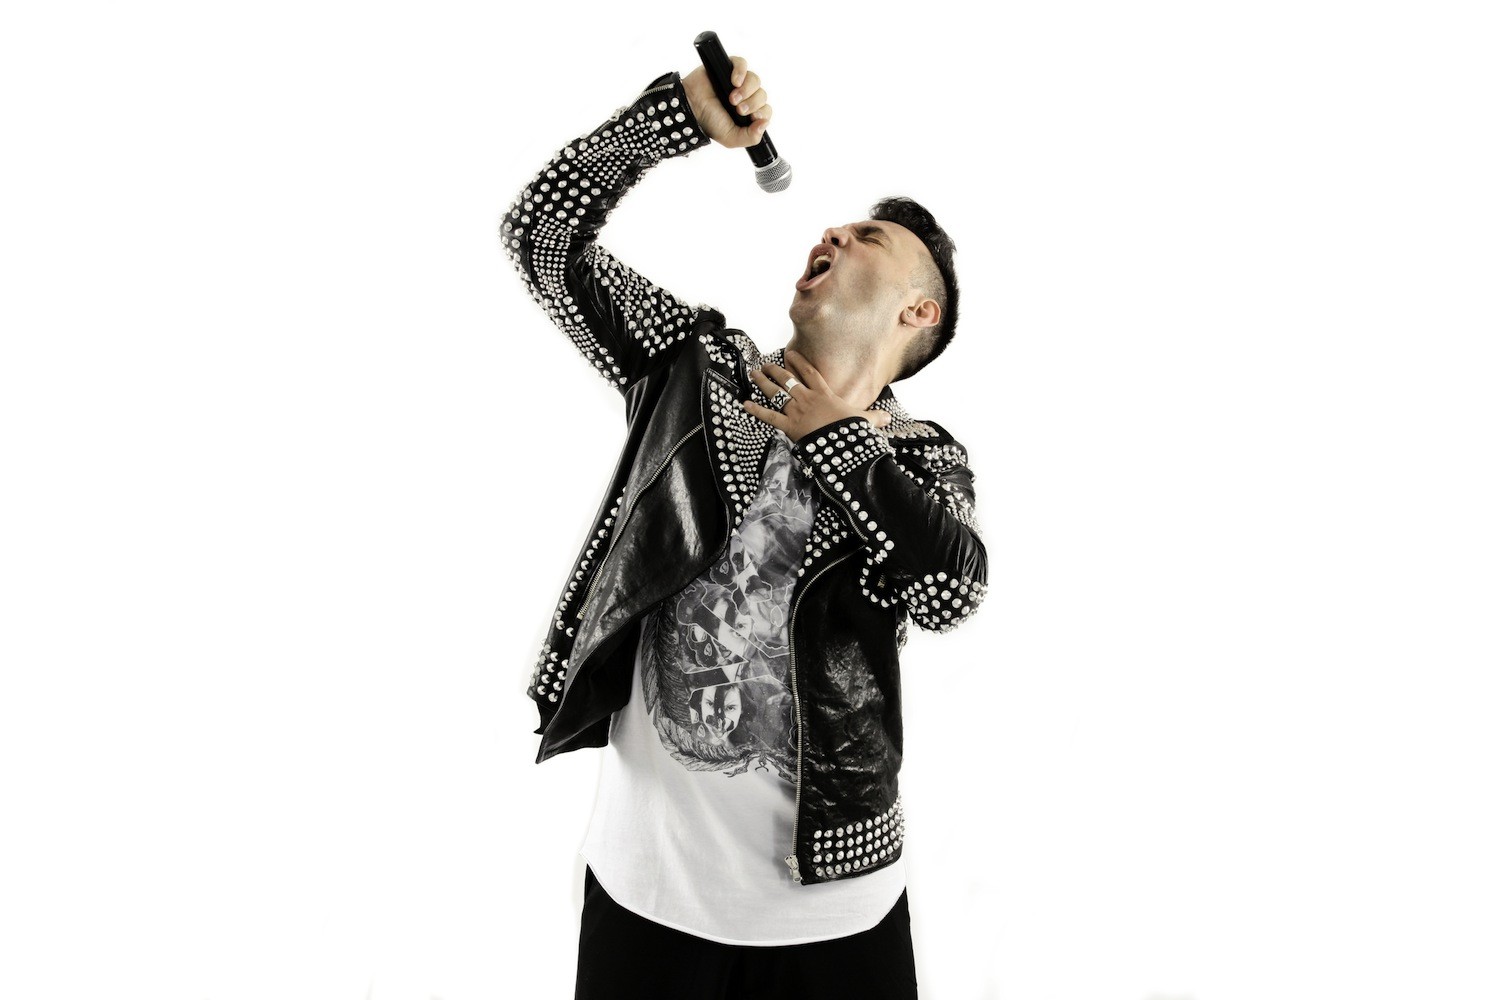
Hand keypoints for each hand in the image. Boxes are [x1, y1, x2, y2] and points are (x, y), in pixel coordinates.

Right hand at [683, 55, 773, 148]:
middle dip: (753, 103)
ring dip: (747, 90)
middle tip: (738, 109)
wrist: (690, 109)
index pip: (765, 110)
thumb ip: (751, 137)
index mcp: (748, 112)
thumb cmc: (708, 123)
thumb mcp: (731, 138)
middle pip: (762, 95)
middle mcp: (745, 96)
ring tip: (732, 98)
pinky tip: (735, 81)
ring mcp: (738, 82)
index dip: (762, 112)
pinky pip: (742, 63)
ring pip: (755, 80)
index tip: (753, 117)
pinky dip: (741, 71)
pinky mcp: (728, 68)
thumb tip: (765, 123)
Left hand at [743, 349, 892, 441]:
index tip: (789, 353)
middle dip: (775, 370)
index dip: (799, 361)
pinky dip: (756, 411)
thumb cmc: (853, 431)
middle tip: (765, 364)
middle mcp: (807, 398)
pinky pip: (769, 417)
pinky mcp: (789, 426)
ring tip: (754, 374)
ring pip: (776, 393)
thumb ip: (874, 417)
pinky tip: (744, 403)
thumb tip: (889, 417)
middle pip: (788, 379)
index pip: (809, 372)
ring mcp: (796, 411)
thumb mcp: (865, 421)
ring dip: (763, 383)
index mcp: (824, 393)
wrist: (842, 443)